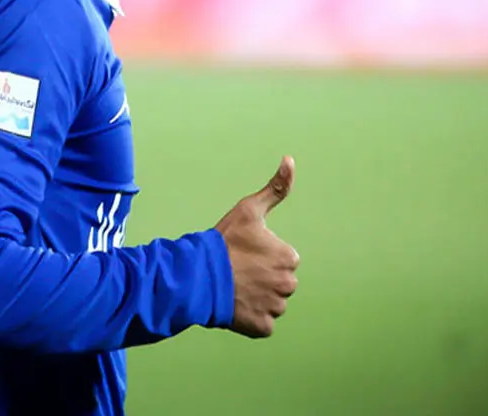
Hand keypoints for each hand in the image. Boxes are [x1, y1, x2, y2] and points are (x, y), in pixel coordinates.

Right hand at [213, 156, 299, 337]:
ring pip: (272, 302)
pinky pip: (262, 323)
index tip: (245, 253)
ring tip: (235, 286)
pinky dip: (251, 317)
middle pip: (280, 282)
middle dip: (264, 278)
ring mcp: (275, 308)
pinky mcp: (262, 327)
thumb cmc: (223, 240)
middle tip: (239, 271)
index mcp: (288, 257)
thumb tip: (290, 159)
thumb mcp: (249, 209)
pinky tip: (236, 304)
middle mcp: (287, 284)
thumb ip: (276, 188)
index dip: (264, 256)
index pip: (284, 259)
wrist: (197, 275)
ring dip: (257, 297)